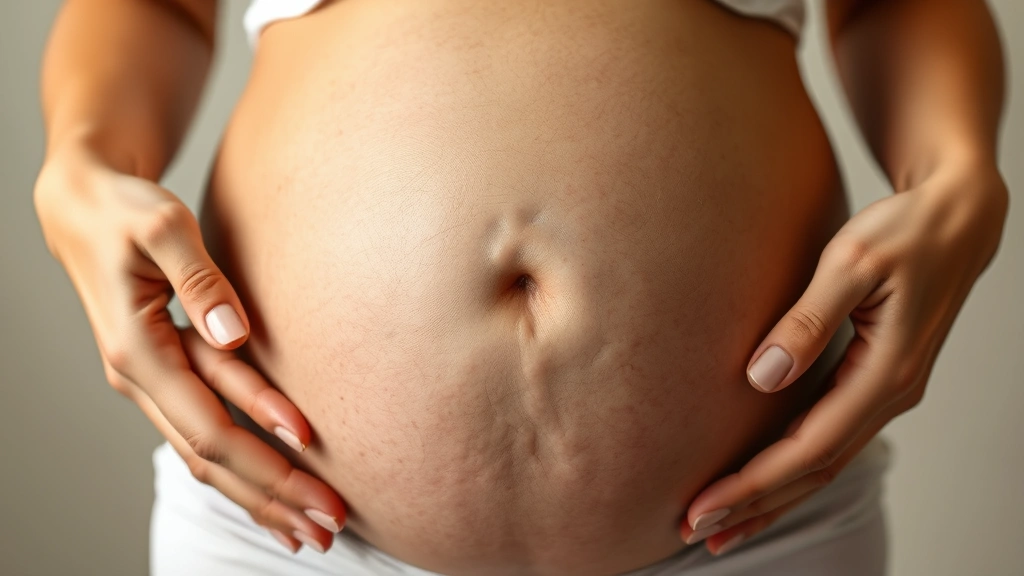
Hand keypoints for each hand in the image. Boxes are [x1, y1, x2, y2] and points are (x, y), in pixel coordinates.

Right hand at [34, 144, 345, 553]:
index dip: (261, 444)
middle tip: (327, 528)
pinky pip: (205, 437)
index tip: (314, 456)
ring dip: (258, 496)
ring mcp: (152, 385)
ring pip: (207, 459)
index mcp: (137, 351)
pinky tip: (271, 493)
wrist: (83, 207)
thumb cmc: (124, 210)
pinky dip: (240, 471)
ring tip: (307, 530)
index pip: (207, 419)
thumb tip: (235, 334)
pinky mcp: (166, 379)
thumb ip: (200, 279)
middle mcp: (141, 380)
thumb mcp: (162, 227)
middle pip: (211, 458)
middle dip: (271, 495)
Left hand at [679, 159, 1008, 554]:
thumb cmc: (905, 231)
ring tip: (723, 526)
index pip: (809, 448)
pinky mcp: (873, 383)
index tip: (705, 504)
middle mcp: (890, 394)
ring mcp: (885, 393)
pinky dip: (793, 471)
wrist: (955, 217)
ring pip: (824, 464)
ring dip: (774, 498)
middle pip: (815, 471)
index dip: (754, 482)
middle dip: (756, 505)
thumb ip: (807, 319)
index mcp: (886, 372)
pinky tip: (765, 483)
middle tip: (697, 530)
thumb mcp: (853, 262)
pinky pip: (830, 441)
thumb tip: (760, 378)